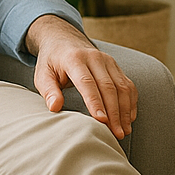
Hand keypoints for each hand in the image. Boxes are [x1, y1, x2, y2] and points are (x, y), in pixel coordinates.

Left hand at [26, 15, 137, 138]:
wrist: (64, 40)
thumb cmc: (52, 62)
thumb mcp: (43, 75)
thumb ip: (49, 91)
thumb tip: (55, 107)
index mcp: (74, 59)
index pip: (87, 83)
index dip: (95, 102)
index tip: (101, 121)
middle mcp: (95, 58)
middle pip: (108, 87)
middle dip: (114, 112)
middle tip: (116, 133)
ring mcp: (108, 61)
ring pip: (122, 87)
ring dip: (125, 110)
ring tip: (124, 131)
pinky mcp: (116, 66)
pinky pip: (128, 84)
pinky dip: (131, 102)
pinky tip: (129, 118)